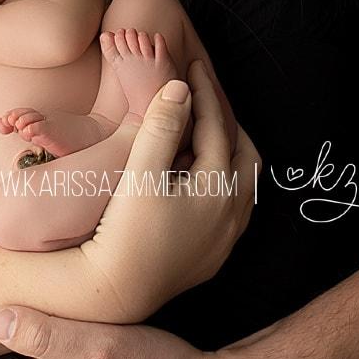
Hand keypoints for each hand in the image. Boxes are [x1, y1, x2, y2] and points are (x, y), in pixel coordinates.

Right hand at [77, 60, 258, 322]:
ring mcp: (226, 238)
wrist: (115, 292)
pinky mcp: (213, 256)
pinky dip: (221, 181)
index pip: (216, 125)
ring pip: (242, 182)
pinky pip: (232, 207)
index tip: (191, 67)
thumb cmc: (124, 232)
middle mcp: (232, 213)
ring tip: (203, 134)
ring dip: (226, 152)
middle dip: (226, 121)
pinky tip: (198, 180)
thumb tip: (179, 88)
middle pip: (243, 152)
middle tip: (204, 99)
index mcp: (218, 187)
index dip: (203, 92)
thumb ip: (161, 128)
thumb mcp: (140, 173)